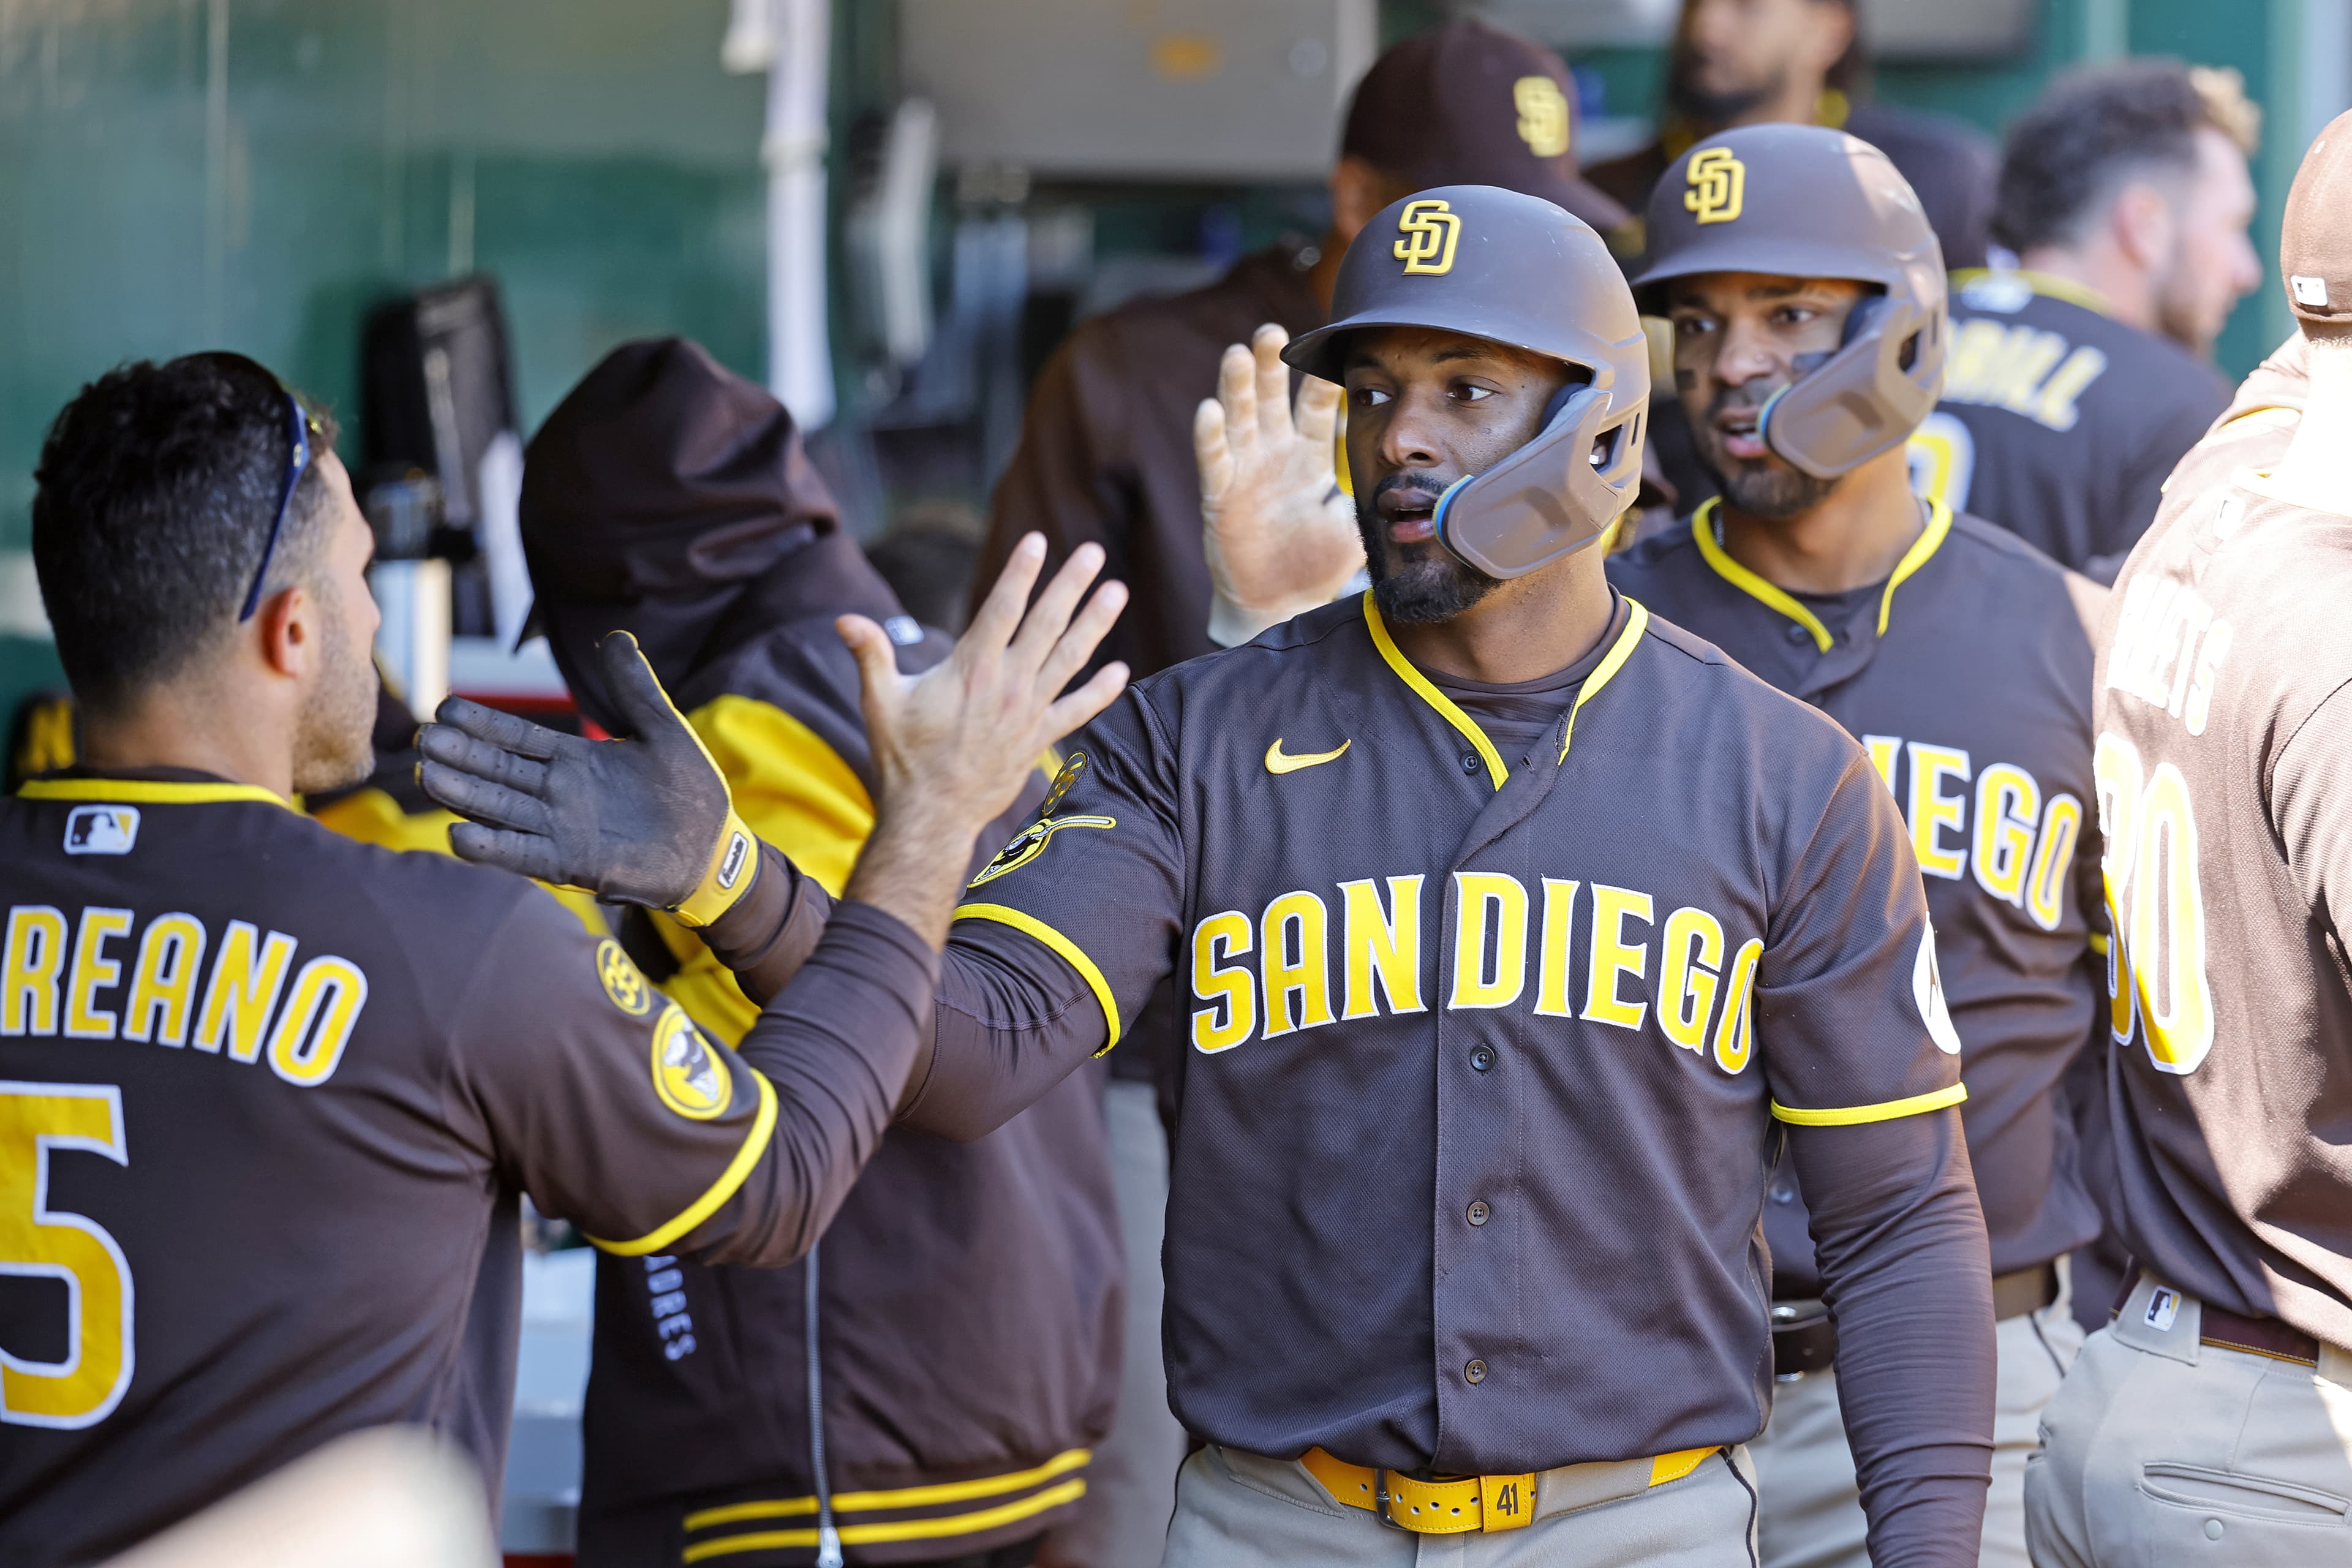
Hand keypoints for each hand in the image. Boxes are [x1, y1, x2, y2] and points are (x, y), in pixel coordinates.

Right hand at [416, 634, 754, 924]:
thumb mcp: (663, 729)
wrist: (715, 848)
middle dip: (461, 755)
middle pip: (499, 771)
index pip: (518, 737)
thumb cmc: (690, 792)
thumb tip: (617, 636)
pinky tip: (458, 836)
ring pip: (502, 808)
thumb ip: (635, 687)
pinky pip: (525, 853)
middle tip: (421, 739)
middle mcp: (560, 794)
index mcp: (576, 761)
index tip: (444, 706)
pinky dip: (493, 847)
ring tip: (426, 775)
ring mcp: (563, 829)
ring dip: (464, 794)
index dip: (483, 724)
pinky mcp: (574, 863)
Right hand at [838, 535, 1127, 944]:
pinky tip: (1121, 671)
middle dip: (1071, 584)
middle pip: (1046, 623)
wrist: (932, 815)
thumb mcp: (880, 701)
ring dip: (1095, 623)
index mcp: (971, 668)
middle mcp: (1008, 684)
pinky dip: (1100, 691)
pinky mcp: (1040, 739)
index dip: (1020, 572)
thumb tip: (844, 617)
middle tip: (1094, 552)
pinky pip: (1078, 710)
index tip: (1037, 541)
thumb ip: (870, 654)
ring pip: (1070, 657)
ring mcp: (1029, 712)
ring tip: (1117, 592)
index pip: (1002, 607)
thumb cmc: (903, 757)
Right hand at [1194, 323, 1364, 645]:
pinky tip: (1209, 409)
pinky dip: (1210, 436)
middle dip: (1271, 366)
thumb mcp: (1354, 524)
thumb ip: (1376, 497)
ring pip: (1240, 419)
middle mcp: (1274, 454)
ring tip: (1238, 354)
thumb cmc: (1317, 562)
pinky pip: (1214, 461)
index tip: (1329, 346)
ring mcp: (1245, 472)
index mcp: (1309, 456)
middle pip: (1272, 400)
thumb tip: (1422, 481)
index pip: (1317, 408)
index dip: (1321, 380)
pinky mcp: (1220, 496)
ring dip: (1237, 387)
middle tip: (1273, 331)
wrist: (1282, 603)